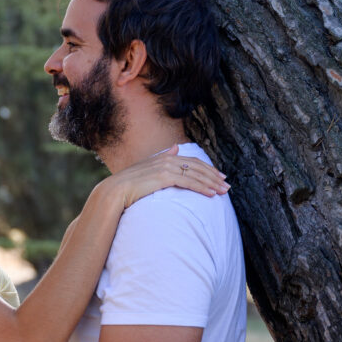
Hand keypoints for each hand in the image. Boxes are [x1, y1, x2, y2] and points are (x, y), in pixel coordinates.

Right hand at [107, 144, 228, 207]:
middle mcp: (167, 160)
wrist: (114, 191)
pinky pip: (188, 182)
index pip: (191, 161)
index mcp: (164, 158)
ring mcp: (166, 168)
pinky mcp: (164, 177)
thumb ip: (163, 158)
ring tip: (223, 191)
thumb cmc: (128, 185)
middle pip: (197, 166)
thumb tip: (176, 147)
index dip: (207, 168)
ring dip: (212, 183)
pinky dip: (202, 187)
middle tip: (226, 184)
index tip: (218, 176)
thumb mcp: (148, 168)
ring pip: (195, 174)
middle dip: (213, 175)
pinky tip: (211, 194)